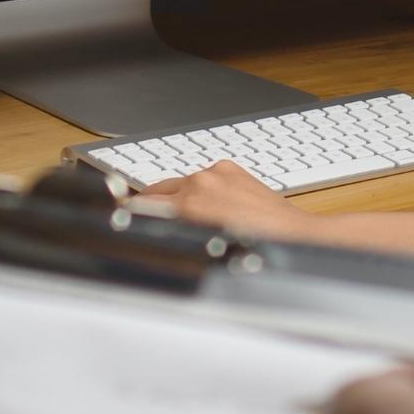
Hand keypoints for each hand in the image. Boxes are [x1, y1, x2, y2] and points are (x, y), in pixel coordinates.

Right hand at [139, 160, 318, 239]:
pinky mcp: (230, 168)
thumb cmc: (253, 245)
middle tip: (144, 218)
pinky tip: (208, 207)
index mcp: (190, 201)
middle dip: (150, 204)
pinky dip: (199, 189)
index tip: (123, 215)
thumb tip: (152, 223)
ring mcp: (217, 172)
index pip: (144, 203)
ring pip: (181, 183)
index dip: (131, 212)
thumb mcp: (203, 243)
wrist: (290, 234)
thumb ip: (174, 229)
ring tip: (184, 218)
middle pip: (158, 189)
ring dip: (176, 197)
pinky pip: (203, 177)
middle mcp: (201, 180)